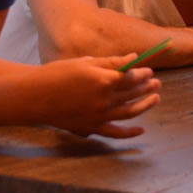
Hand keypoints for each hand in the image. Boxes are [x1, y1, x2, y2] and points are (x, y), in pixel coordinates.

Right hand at [34, 55, 160, 138]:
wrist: (35, 96)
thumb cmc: (58, 74)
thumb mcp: (86, 62)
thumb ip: (112, 62)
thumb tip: (134, 59)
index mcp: (104, 80)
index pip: (132, 77)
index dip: (143, 74)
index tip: (149, 70)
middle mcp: (105, 100)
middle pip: (133, 94)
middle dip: (147, 87)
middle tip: (157, 83)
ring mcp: (99, 117)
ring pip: (130, 113)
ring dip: (145, 106)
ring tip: (155, 99)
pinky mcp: (92, 128)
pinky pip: (115, 133)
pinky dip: (129, 134)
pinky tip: (141, 131)